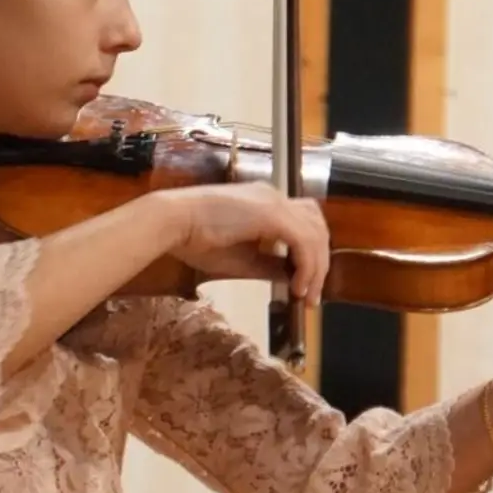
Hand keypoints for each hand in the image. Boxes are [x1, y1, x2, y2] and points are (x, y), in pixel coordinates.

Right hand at [155, 184, 329, 300]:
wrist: (172, 222)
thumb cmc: (195, 238)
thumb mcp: (240, 259)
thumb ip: (268, 265)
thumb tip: (291, 277)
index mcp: (266, 202)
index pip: (304, 223)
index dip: (310, 253)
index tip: (305, 284)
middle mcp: (274, 197)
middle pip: (316, 227)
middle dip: (320, 263)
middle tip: (312, 295)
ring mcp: (275, 202)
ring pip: (315, 234)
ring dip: (316, 268)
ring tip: (306, 295)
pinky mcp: (272, 214)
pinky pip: (304, 241)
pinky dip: (307, 266)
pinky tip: (297, 286)